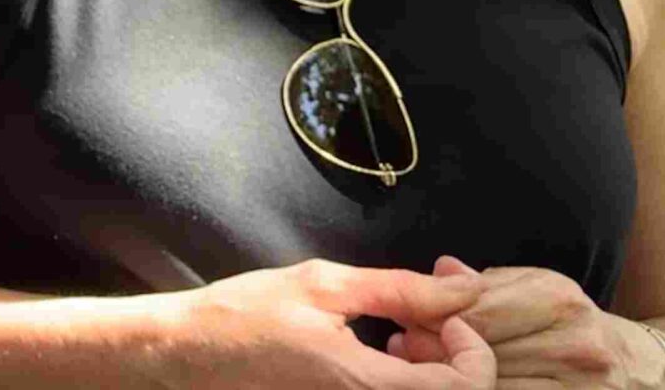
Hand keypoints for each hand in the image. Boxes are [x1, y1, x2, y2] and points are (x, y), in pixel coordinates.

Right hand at [164, 259, 495, 386]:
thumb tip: (466, 286)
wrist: (193, 351)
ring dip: (432, 365)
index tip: (443, 311)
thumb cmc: (249, 314)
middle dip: (451, 350)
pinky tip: (381, 349)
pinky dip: (407, 376)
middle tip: (418, 313)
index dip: (471, 346)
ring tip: (398, 329)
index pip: (467, 386)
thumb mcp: (324, 286)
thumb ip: (402, 289)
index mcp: (369, 386)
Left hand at [388, 257, 662, 386]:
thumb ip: (484, 282)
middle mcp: (574, 342)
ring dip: (448, 376)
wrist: (626, 365)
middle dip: (432, 348)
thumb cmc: (564, 319)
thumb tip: (439, 269)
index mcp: (557, 299)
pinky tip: (458, 383)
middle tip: (400, 345)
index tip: (400, 318)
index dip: (430, 316)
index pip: (475, 311)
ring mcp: (580, 384)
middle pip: (481, 351)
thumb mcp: (531, 286)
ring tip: (417, 367)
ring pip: (493, 383)